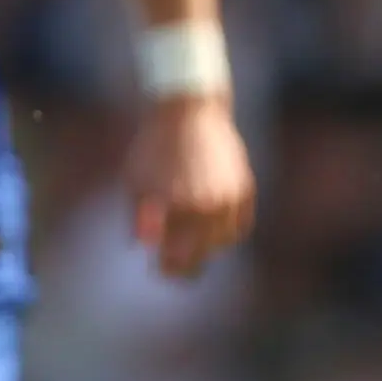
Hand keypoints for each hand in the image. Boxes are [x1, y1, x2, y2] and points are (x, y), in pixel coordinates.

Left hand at [127, 92, 255, 279]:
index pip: (177, 258)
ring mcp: (230, 197)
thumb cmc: (154, 146)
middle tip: (174, 266)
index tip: (160, 269)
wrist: (188, 111)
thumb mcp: (137, 182)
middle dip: (186, 265)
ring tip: (191, 243)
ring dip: (207, 247)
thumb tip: (144, 247)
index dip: (167, 269)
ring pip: (223, 242)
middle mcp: (209, 205)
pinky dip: (227, 232)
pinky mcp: (244, 188)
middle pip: (202, 255)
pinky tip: (211, 229)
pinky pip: (239, 225)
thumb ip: (138, 218)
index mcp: (179, 207)